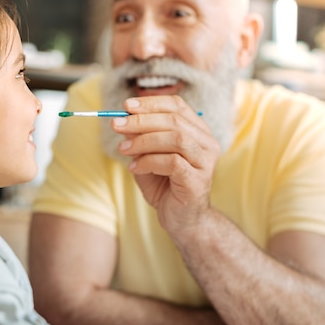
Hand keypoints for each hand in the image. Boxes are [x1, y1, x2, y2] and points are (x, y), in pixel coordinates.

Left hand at [111, 95, 219, 234]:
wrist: (182, 220)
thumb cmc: (166, 186)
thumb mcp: (148, 157)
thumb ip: (139, 139)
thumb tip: (122, 121)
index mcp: (198, 131)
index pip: (176, 106)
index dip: (151, 103)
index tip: (126, 106)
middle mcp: (207, 143)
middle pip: (174, 120)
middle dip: (141, 120)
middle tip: (117, 125)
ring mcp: (205, 162)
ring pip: (175, 138)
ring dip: (143, 140)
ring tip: (123, 149)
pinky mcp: (198, 180)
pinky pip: (172, 162)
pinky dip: (148, 161)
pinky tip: (135, 168)